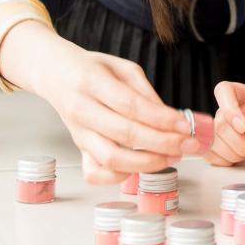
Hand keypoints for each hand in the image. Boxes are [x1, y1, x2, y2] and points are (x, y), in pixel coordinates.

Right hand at [0, 22, 197, 183]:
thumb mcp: (122, 67)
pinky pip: (94, 172)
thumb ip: (146, 93)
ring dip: (146, 163)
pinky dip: (118, 176)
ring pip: (111, 158)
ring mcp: (78, 133)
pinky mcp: (78, 148)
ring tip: (171, 157)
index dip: (161, 119)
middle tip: (189, 145)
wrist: (55, 74)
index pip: (131, 106)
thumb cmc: (92, 69)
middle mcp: (81, 110)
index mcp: (91, 82)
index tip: (186, 125)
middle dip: (163, 143)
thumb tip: (172, 119)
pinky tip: (140, 167)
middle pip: (125, 134)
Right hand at [210, 82, 244, 165]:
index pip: (225, 91)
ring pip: (213, 141)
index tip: (243, 127)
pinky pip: (211, 155)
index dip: (229, 109)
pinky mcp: (216, 145)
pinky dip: (226, 162)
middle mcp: (230, 109)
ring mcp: (221, 127)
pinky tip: (241, 160)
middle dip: (239, 143)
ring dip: (233, 154)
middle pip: (219, 123)